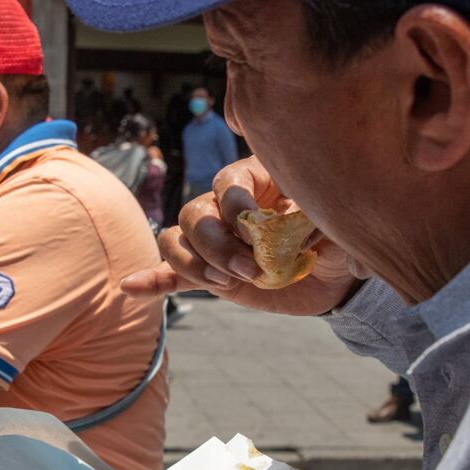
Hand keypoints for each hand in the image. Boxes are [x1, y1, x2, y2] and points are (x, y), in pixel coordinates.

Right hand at [123, 157, 358, 315]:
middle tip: (248, 270)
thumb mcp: (337, 226)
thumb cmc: (337, 238)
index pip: (228, 181)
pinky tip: (132, 287)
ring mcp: (213, 241)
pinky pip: (170, 273)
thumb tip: (306, 234)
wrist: (334, 275)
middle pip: (195, 213)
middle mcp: (227, 207)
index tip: (252, 223)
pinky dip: (152, 280)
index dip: (234, 201)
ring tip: (226, 284)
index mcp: (257, 181)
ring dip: (193, 263)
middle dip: (216, 244)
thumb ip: (320, 224)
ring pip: (178, 239)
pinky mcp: (208, 273)